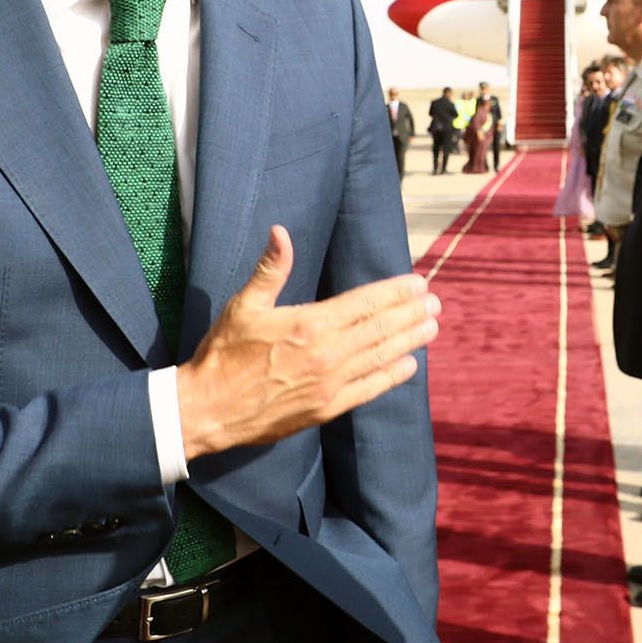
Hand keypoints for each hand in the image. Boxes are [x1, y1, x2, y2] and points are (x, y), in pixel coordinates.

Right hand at [178, 226, 439, 460]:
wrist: (206, 410)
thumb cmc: (223, 353)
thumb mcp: (243, 306)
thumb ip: (270, 270)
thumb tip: (280, 232)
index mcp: (310, 324)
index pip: (365, 303)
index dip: (394, 292)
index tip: (417, 282)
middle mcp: (327, 354)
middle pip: (380, 329)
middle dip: (410, 313)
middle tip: (435, 301)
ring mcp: (330, 384)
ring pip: (381, 357)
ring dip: (409, 340)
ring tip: (432, 327)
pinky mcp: (326, 409)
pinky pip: (369, 389)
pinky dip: (391, 376)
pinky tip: (409, 365)